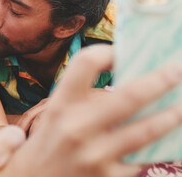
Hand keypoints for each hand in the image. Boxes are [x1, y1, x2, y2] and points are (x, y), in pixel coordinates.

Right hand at [1, 45, 181, 176]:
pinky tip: (171, 138)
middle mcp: (77, 127)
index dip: (109, 52)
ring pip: (146, 130)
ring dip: (172, 115)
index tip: (124, 52)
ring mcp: (95, 154)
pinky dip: (160, 146)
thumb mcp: (55, 113)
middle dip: (160, 80)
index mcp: (60, 105)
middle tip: (178, 69)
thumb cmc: (47, 141)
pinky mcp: (107, 176)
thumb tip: (127, 79)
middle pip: (129, 95)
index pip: (86, 63)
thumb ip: (81, 96)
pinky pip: (143, 157)